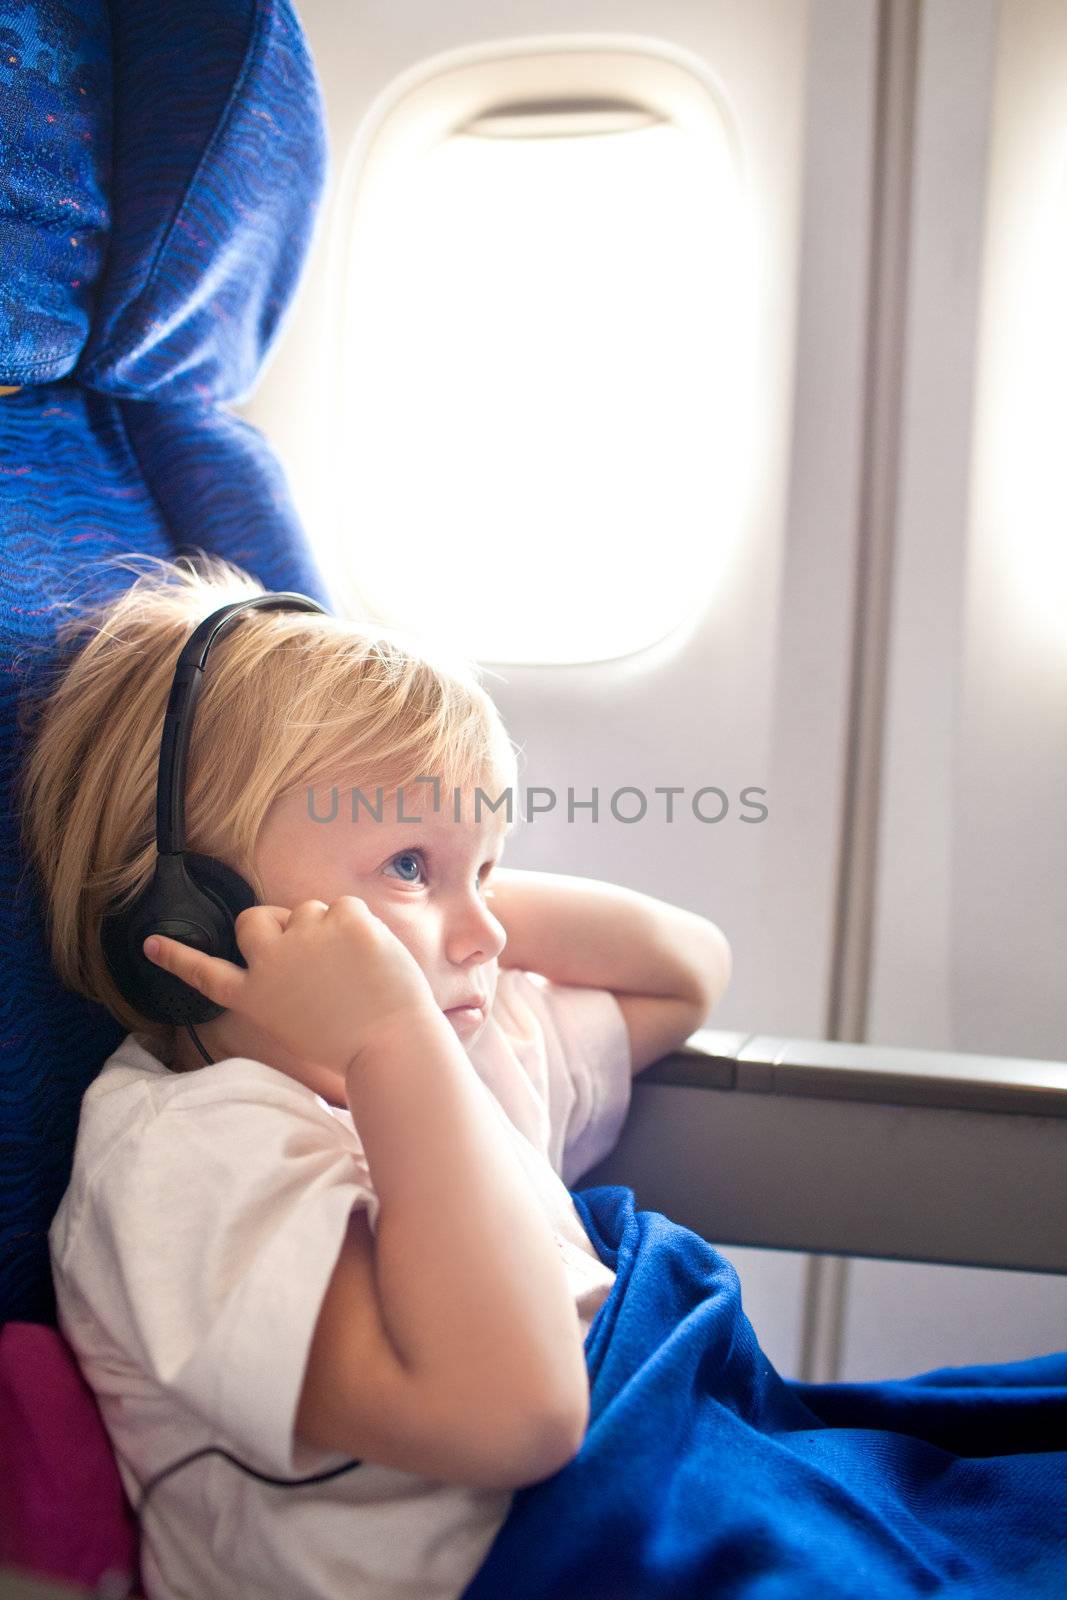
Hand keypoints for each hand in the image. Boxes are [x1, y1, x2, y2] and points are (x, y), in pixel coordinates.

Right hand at [143, 897, 439, 1073]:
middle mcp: (269, 962)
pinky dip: (359, 925)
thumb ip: (283, 983)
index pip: (205, 972)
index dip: (176, 957)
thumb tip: (292, 945)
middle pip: (253, 920)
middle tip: (306, 951)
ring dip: (326, 929)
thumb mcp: (296, 1022)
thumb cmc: (351, 1042)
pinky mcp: (342, 919)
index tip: (150, 942)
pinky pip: (344, 906)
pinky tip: (370, 957)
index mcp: (254, 996)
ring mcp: (304, 936)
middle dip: (273, 925)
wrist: (390, 1044)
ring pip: (308, 910)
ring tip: (350, 970)